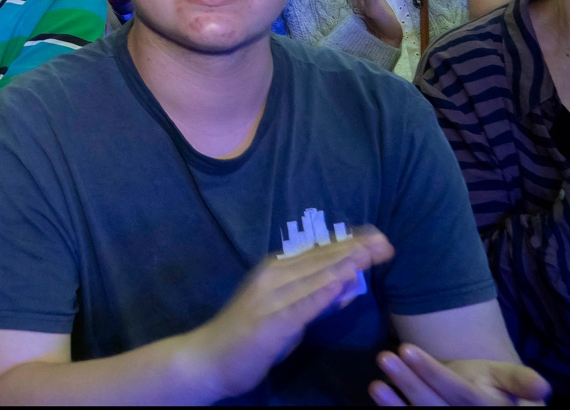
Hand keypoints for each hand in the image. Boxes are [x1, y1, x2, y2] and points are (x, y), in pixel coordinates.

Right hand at [187, 229, 395, 402]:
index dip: (347, 242)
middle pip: (318, 260)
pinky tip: (343, 283)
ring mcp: (269, 297)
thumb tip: (349, 286)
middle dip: (353, 249)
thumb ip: (315, 299)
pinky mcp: (270, 321)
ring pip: (312, 277)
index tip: (377, 235)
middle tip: (385, 240)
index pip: (316, 252)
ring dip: (343, 263)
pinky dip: (323, 292)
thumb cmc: (248, 336)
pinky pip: (301, 305)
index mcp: (274, 270)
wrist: (208, 358)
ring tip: (371, 253)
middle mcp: (271, 276)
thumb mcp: (287, 314)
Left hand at [368, 346, 549, 405]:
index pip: (462, 394)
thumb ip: (520, 380)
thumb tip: (542, 387)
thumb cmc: (494, 386)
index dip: (434, 374)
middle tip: (384, 356)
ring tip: (375, 384)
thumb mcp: (508, 378)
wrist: (482, 397)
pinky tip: (378, 396)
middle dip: (410, 383)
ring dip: (395, 405)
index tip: (407, 348)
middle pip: (437, 407)